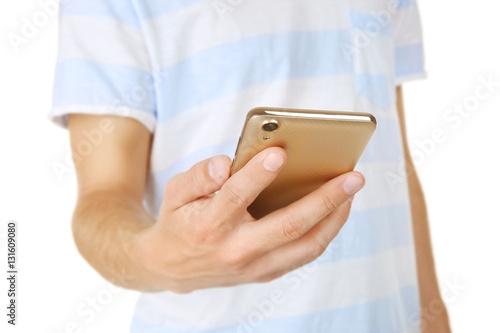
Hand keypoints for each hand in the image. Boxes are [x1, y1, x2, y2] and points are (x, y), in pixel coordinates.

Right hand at [128, 147, 364, 292]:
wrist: (172, 267)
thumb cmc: (179, 220)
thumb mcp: (176, 192)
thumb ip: (199, 175)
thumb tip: (226, 164)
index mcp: (208, 226)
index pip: (235, 197)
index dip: (257, 175)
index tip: (280, 152)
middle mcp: (235, 251)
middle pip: (287, 227)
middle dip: (324, 200)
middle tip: (353, 176)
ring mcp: (254, 267)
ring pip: (305, 246)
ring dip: (334, 218)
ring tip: (351, 191)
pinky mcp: (266, 273)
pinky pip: (303, 254)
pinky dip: (324, 231)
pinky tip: (335, 209)